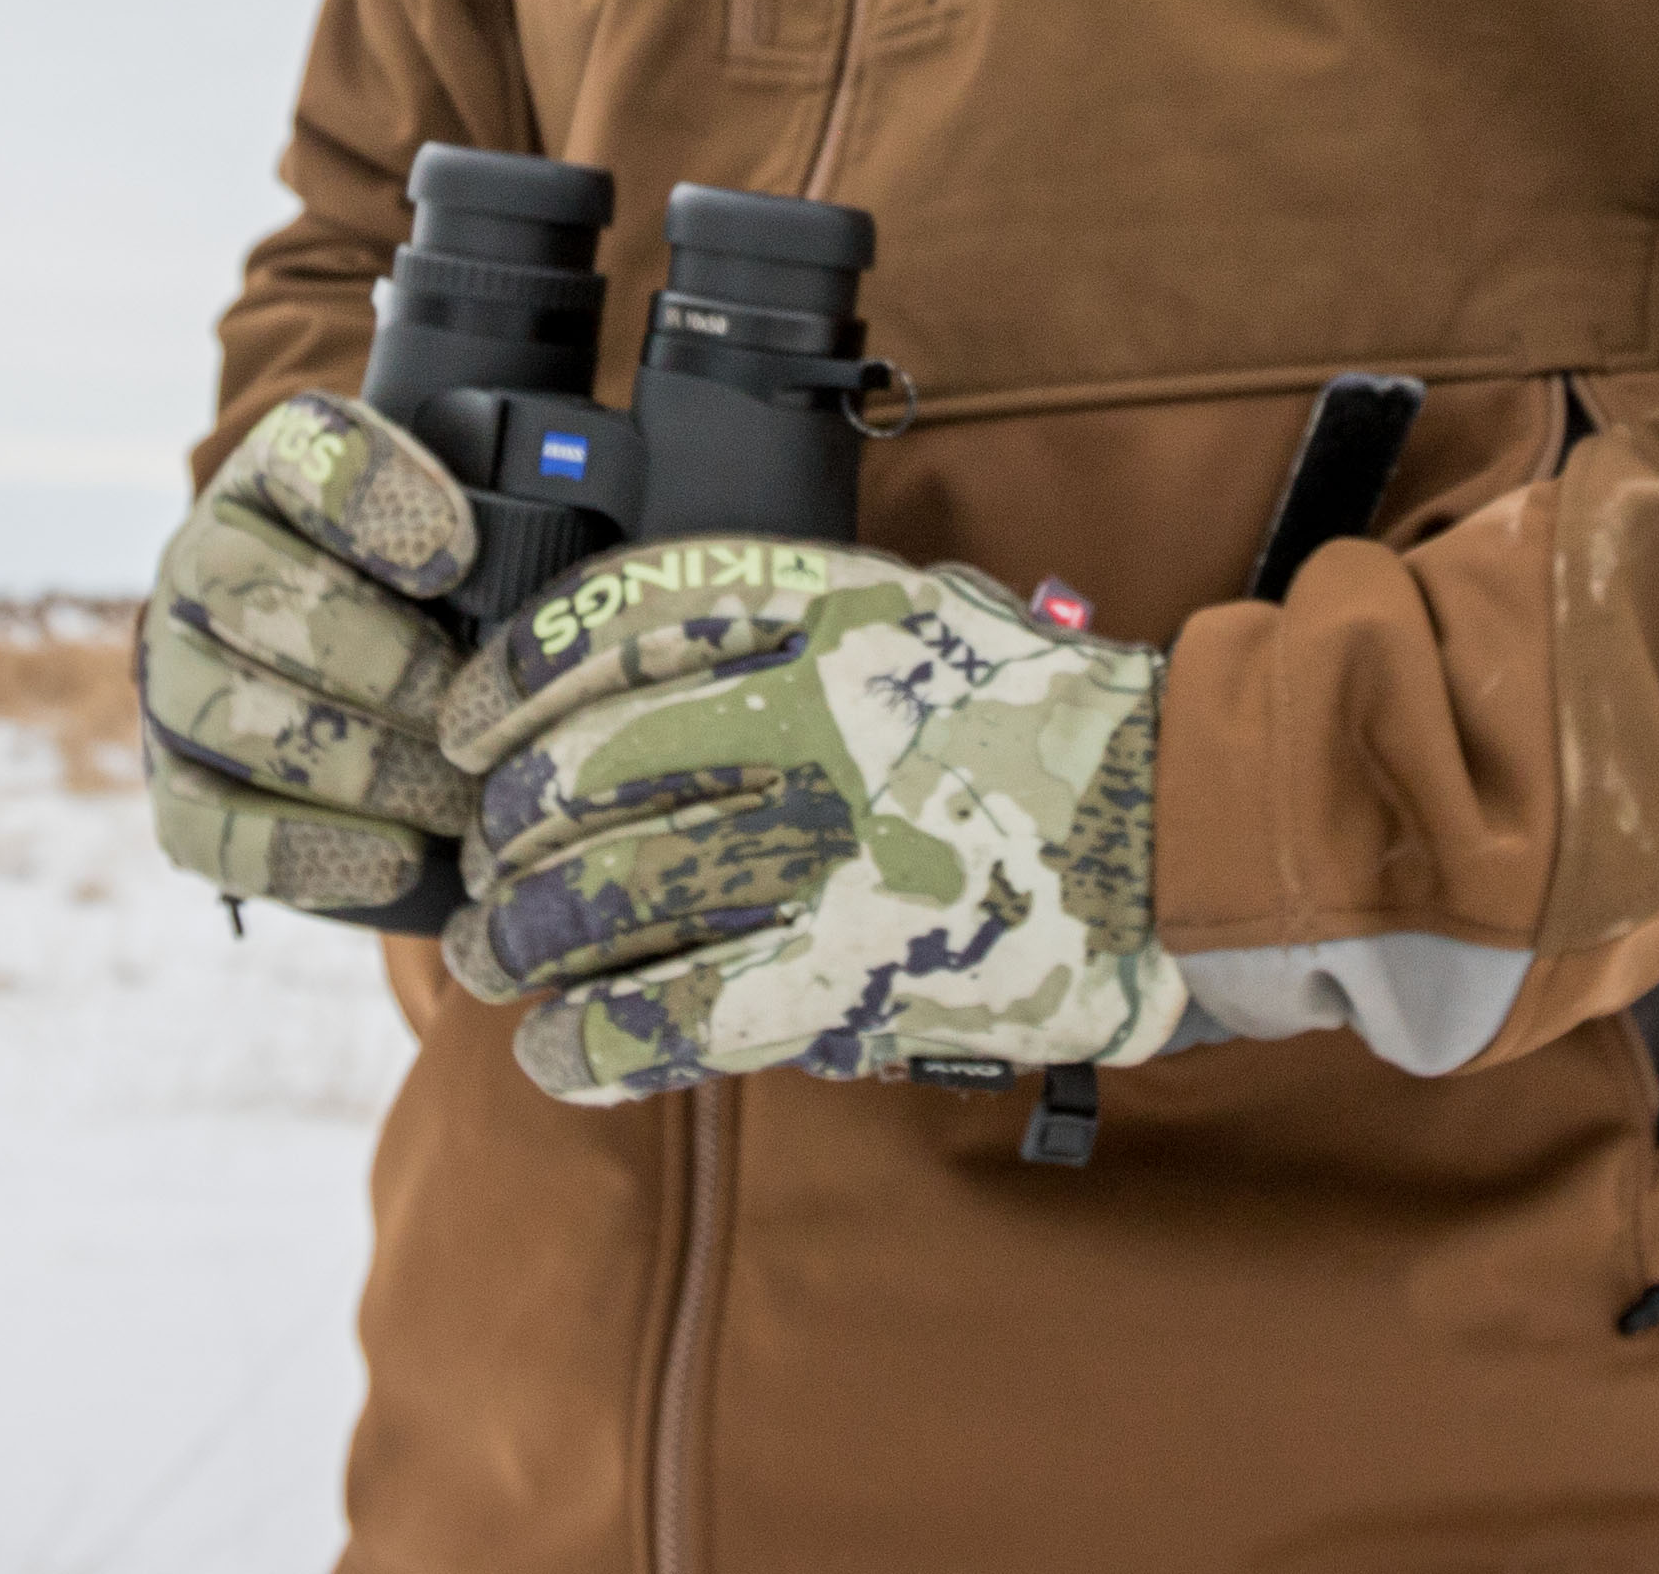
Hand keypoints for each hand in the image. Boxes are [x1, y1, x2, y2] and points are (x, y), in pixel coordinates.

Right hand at [137, 394, 480, 919]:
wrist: (368, 690)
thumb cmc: (445, 605)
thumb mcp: (470, 545)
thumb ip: (509, 530)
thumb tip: (543, 573)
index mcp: (277, 475)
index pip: (301, 452)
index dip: (370, 498)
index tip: (457, 556)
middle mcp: (202, 560)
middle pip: (249, 590)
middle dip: (377, 660)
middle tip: (467, 713)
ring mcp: (172, 673)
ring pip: (222, 708)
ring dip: (353, 762)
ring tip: (453, 798)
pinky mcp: (173, 782)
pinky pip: (205, 827)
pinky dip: (302, 849)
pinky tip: (392, 858)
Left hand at [431, 539, 1187, 1103]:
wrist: (1186, 830)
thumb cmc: (1045, 722)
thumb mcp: (918, 609)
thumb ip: (782, 629)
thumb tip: (613, 684)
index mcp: (824, 612)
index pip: (606, 626)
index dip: (509, 685)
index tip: (472, 730)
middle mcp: (814, 719)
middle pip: (583, 776)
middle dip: (508, 835)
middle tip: (492, 870)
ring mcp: (831, 854)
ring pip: (604, 899)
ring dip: (524, 941)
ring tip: (502, 962)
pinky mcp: (853, 978)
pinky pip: (669, 1015)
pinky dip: (589, 1038)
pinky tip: (555, 1049)